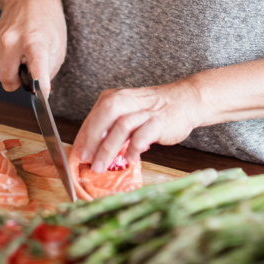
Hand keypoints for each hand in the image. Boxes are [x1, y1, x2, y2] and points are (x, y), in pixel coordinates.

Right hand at [0, 0, 67, 93]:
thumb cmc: (47, 21)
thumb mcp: (58, 46)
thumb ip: (49, 72)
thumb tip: (41, 92)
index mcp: (35, 42)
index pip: (36, 71)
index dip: (40, 88)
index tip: (43, 95)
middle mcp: (13, 41)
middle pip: (8, 81)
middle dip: (20, 82)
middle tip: (31, 70)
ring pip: (3, 73)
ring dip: (14, 70)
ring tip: (25, 53)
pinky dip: (8, 61)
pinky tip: (17, 47)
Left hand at [73, 80, 204, 172]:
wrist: (185, 101)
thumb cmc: (153, 110)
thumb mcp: (128, 113)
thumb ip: (112, 128)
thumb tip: (92, 151)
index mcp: (116, 97)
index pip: (94, 116)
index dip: (84, 136)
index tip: (77, 155)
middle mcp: (128, 100)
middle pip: (105, 116)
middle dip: (93, 140)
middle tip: (86, 161)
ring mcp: (145, 110)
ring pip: (122, 126)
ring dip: (108, 148)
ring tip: (101, 166)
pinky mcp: (159, 121)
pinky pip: (143, 135)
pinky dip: (133, 149)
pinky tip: (129, 160)